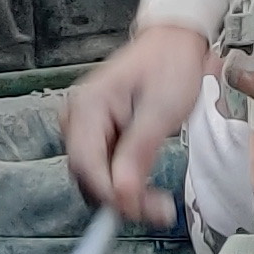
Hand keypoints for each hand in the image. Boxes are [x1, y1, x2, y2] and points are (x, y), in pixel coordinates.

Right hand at [63, 24, 210, 225]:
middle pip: (87, 174)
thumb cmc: (169, 65)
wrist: (174, 44)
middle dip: (120, 198)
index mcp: (88, 105)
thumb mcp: (160, 110)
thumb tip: (122, 194)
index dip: (111, 193)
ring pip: (95, 177)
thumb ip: (138, 152)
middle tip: (157, 209)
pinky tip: (146, 188)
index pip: (86, 164)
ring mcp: (87, 126)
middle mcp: (79, 117)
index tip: (139, 210)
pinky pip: (105, 169)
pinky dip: (125, 183)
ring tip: (157, 202)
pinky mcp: (99, 134)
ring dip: (123, 195)